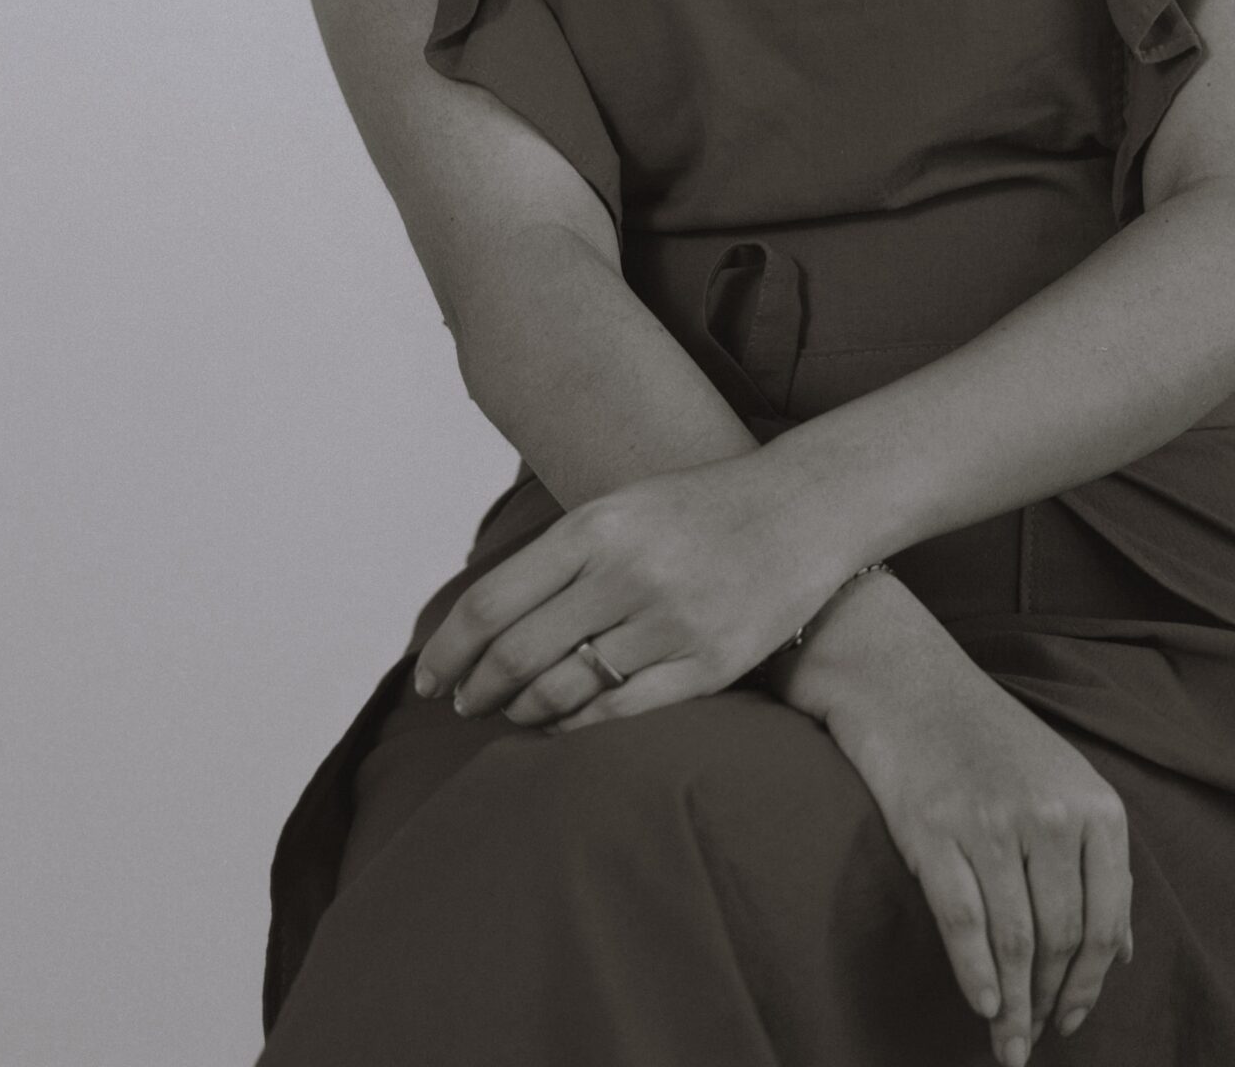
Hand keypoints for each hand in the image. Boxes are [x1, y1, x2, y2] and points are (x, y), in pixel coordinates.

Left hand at [412, 453, 850, 729]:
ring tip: (512, 713)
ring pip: (567, 689)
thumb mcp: (624, 506)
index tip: (428, 679)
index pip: (493, 601)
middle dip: (480, 689)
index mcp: (597, 525)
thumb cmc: (703, 508)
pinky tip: (564, 728)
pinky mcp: (710, 664)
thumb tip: (488, 616)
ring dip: (526, 710)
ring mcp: (670, 620)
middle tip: (465, 705)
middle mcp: (628, 572)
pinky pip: (623, 713)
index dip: (449, 649)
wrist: (805, 507)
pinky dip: (580, 727)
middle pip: (520, 653)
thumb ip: (563, 554)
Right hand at [817, 621, 1133, 1061]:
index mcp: (1093, 804)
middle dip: (1049, 1001)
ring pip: (1015, 941)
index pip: (1104, 920)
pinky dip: (976, 976)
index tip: (1074, 1019)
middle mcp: (1051, 815)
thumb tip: (1121, 951)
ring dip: (1014, 1007)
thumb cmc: (987, 737)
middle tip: (1035, 1041)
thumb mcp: (1062, 782)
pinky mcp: (935, 831)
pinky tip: (982, 1005)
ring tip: (1008, 1046)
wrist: (907, 680)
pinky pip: (965, 924)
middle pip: (1061, 938)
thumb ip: (1098, 860)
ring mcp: (992, 822)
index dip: (1090, 983)